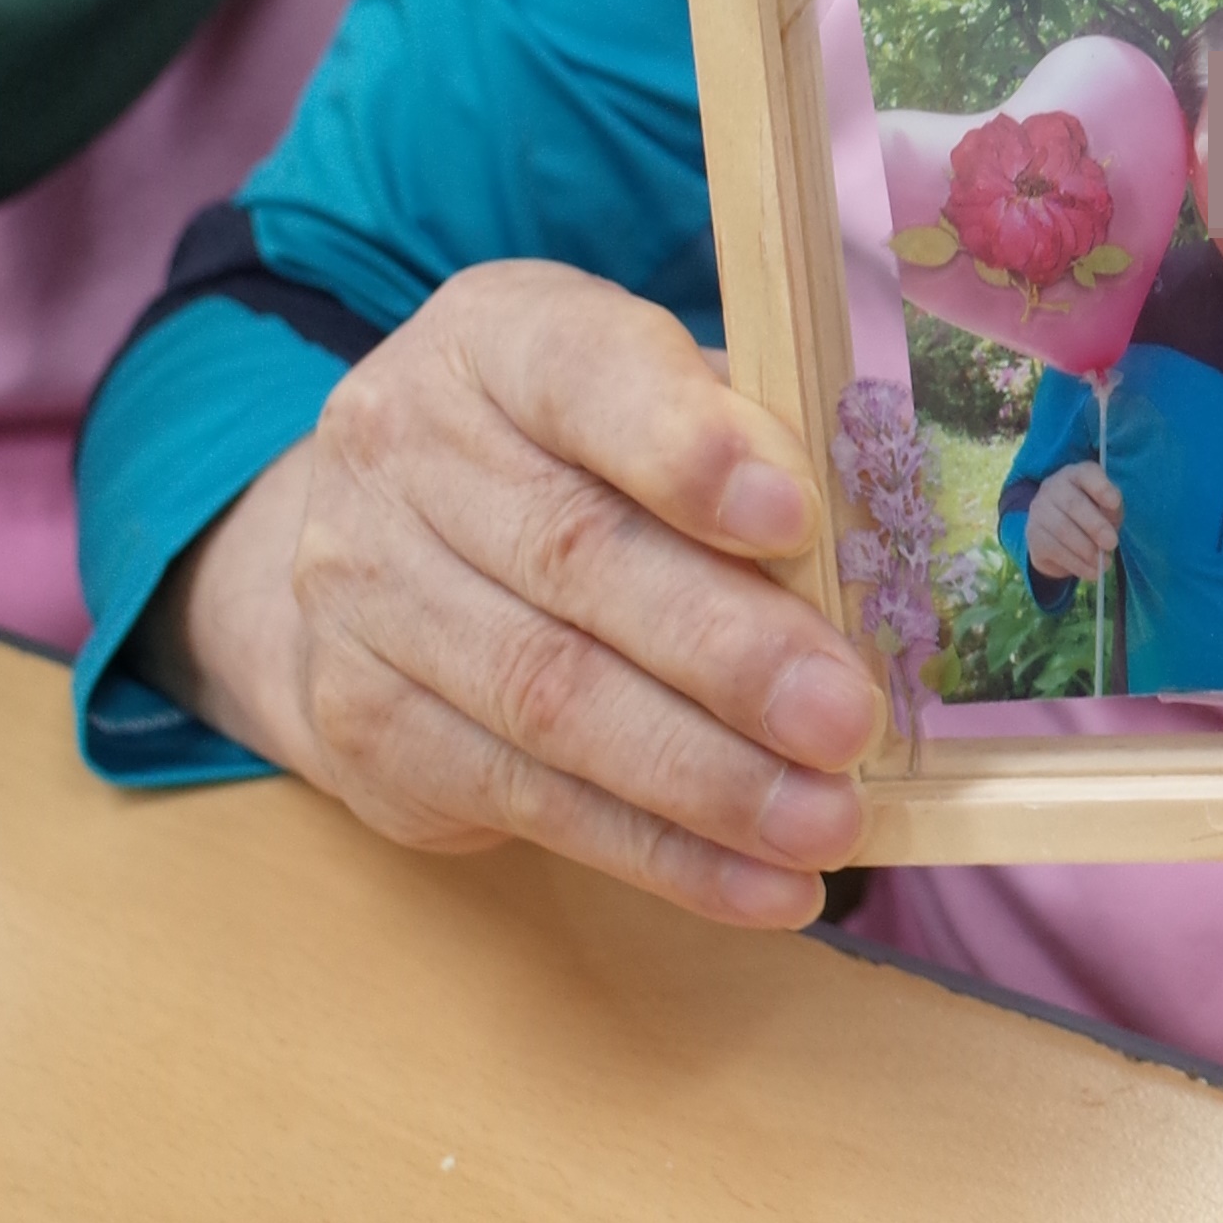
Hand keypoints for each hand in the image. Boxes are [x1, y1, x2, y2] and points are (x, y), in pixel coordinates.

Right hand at [142, 261, 881, 926]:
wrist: (378, 541)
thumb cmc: (581, 454)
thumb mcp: (657, 399)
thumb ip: (746, 444)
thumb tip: (858, 549)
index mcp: (496, 337)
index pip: (584, 375)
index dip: (688, 451)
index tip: (795, 520)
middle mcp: (400, 449)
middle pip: (574, 558)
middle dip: (727, 653)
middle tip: (848, 718)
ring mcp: (363, 592)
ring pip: (547, 698)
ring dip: (705, 780)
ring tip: (825, 823)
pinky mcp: (365, 727)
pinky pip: (527, 802)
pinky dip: (660, 854)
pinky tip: (762, 884)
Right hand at [1020, 462, 1122, 582]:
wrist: (1060, 533)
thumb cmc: (1092, 513)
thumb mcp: (1106, 508)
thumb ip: (1111, 511)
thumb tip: (1108, 531)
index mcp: (1076, 474)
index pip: (1086, 474)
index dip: (1101, 487)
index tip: (1115, 503)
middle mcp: (1053, 487)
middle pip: (1073, 504)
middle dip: (1095, 525)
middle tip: (1112, 543)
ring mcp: (1039, 510)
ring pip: (1062, 530)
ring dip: (1087, 550)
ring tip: (1105, 564)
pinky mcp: (1033, 535)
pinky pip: (1054, 550)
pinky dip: (1076, 564)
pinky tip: (1092, 572)